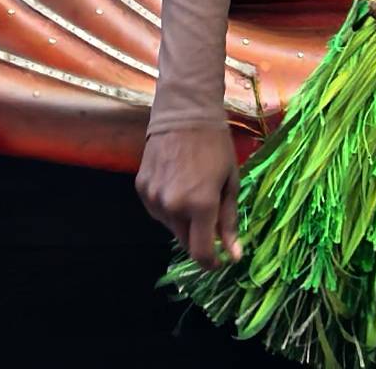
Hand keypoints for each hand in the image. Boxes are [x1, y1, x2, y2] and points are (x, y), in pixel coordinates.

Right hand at [137, 121, 242, 269]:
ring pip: (170, 225)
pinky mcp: (141, 188)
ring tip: (192, 192)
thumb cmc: (215, 146)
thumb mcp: (230, 183)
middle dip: (199, 236)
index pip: (200, 253)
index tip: (219, 260)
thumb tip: (234, 255)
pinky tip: (177, 184)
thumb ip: (229, 222)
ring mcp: (153, 198)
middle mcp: (173, 207)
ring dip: (183, 220)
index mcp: (200, 206)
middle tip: (209, 214)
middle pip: (185, 241)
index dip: (211, 262)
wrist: (184, 114)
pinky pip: (157, 210)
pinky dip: (168, 206)